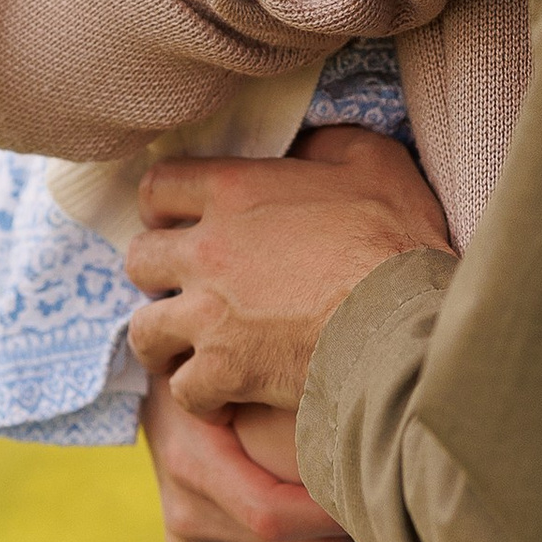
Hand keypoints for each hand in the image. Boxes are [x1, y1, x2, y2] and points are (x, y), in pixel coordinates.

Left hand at [124, 124, 450, 420]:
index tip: (172, 220)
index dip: (161, 205)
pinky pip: (184, 390)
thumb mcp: (370, 161)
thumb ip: (324, 145)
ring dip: (163, 338)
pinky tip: (223, 396)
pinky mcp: (225, 371)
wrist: (402, 322)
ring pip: (145, 330)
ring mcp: (210, 315)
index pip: (159, 186)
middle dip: (155, 272)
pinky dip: (202, 396)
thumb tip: (304, 148)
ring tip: (184, 347)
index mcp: (235, 191)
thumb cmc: (394, 239)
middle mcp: (208, 251)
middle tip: (181, 285)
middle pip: (139, 259)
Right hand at [138, 368, 354, 541]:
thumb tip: (356, 400)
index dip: (325, 514)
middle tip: (380, 502)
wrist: (155, 389)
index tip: (370, 492)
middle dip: (337, 533)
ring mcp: (185, 533)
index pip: (270, 514)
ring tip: (360, 506)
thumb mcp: (241, 369)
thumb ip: (282, 393)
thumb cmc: (215, 368)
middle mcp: (184, 509)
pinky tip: (325, 519)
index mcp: (191, 463)